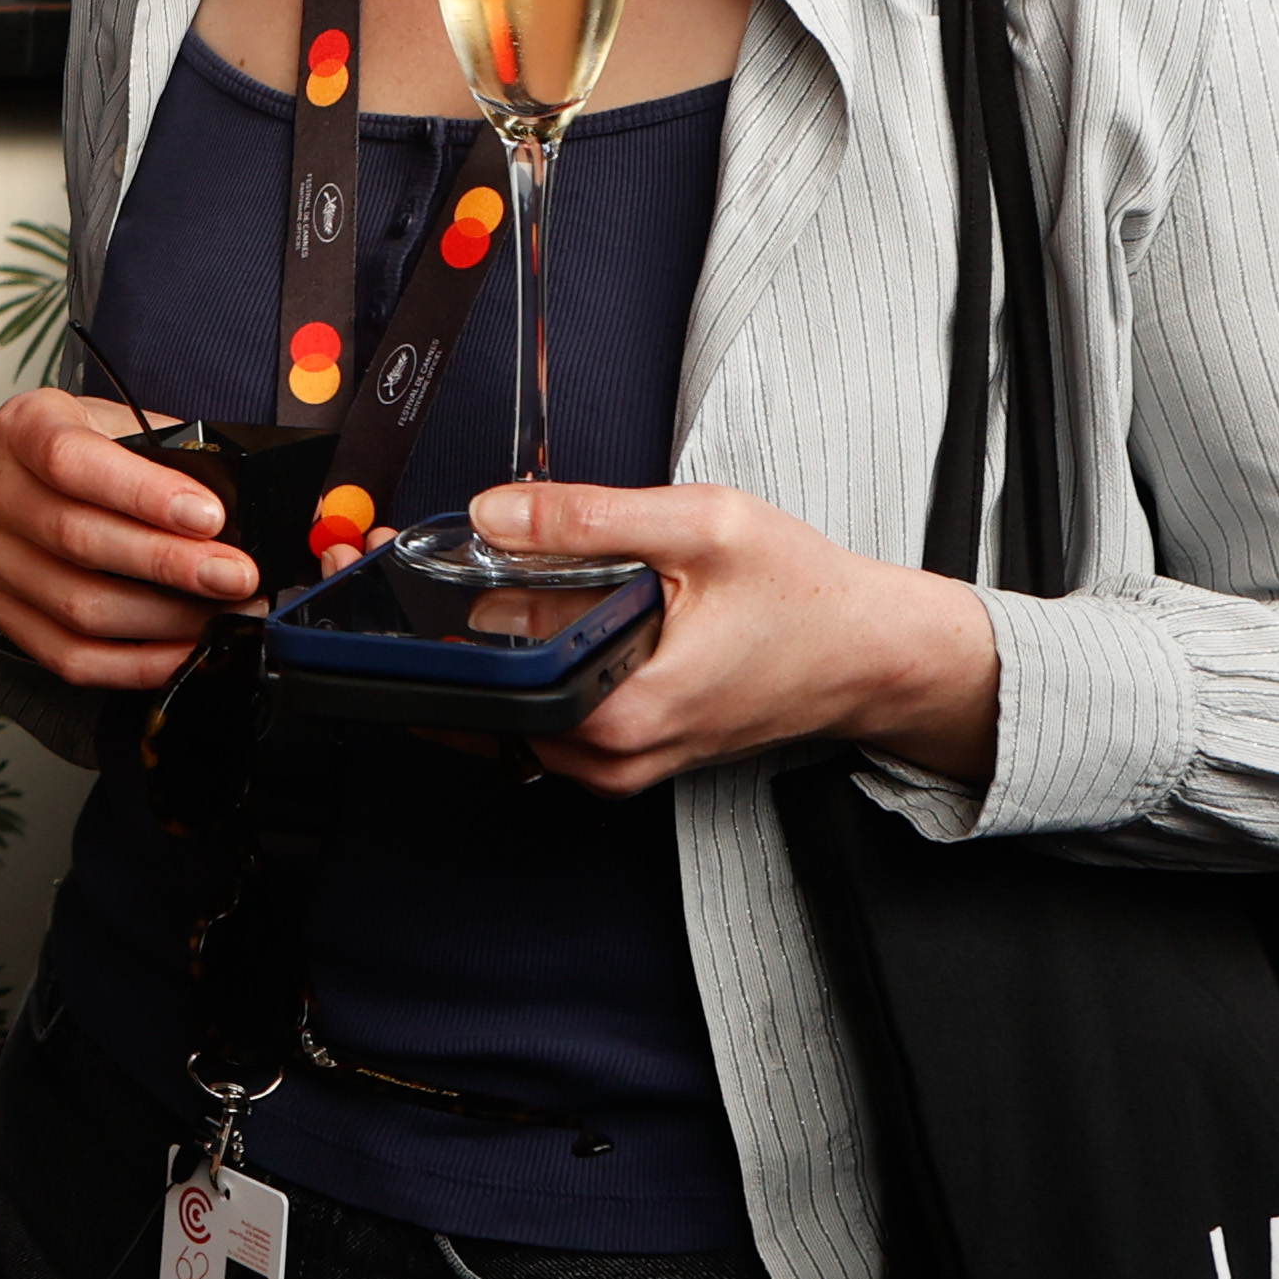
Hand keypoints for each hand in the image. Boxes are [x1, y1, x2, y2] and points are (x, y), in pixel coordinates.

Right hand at [0, 388, 260, 690]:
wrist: (26, 482)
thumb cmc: (86, 453)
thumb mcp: (118, 426)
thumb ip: (166, 456)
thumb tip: (234, 513)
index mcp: (23, 429)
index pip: (70, 461)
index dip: (142, 493)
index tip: (208, 515)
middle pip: (78, 538)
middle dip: (170, 563)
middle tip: (235, 575)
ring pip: (79, 606)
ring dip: (164, 618)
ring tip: (221, 613)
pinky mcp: (3, 613)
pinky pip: (71, 657)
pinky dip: (137, 663)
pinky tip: (184, 649)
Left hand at [466, 480, 997, 791]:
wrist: (871, 654)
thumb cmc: (806, 598)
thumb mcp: (702, 527)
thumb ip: (587, 519)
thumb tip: (493, 513)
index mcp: (624, 708)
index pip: (483, 668)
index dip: (439, 607)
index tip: (407, 561)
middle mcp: (614, 754)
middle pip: (489, 683)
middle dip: (470, 615)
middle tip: (488, 556)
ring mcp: (619, 765)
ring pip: (513, 703)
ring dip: (504, 641)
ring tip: (543, 580)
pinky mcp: (628, 758)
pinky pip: (547, 717)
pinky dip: (539, 665)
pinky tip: (567, 615)